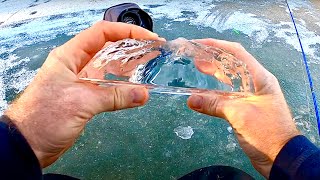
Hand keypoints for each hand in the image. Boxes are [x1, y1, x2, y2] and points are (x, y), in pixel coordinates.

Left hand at [5, 21, 161, 167]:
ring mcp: (81, 81)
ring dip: (129, 66)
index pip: (101, 33)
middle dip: (131, 47)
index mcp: (70, 56)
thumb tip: (143, 94)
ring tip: (149, 65)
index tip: (147, 37)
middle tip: (153, 51)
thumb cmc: (46, 117)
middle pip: (108, 48)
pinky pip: (108, 86)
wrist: (28, 144)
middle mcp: (76, 64)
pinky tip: (136, 88)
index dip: (126, 31)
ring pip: (109, 67)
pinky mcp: (85, 96)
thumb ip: (115, 96)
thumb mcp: (82, 102)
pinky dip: (123, 86)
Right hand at [187, 39, 299, 177]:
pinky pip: (227, 95)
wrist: (280, 157)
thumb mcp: (240, 114)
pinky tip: (203, 91)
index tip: (199, 44)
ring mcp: (250, 96)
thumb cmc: (266, 131)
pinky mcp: (244, 108)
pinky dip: (214, 92)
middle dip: (213, 59)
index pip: (237, 54)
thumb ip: (214, 104)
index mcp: (259, 78)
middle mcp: (255, 83)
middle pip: (232, 65)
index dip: (218, 46)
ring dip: (213, 73)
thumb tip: (190, 99)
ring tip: (196, 67)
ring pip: (229, 79)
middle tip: (193, 56)